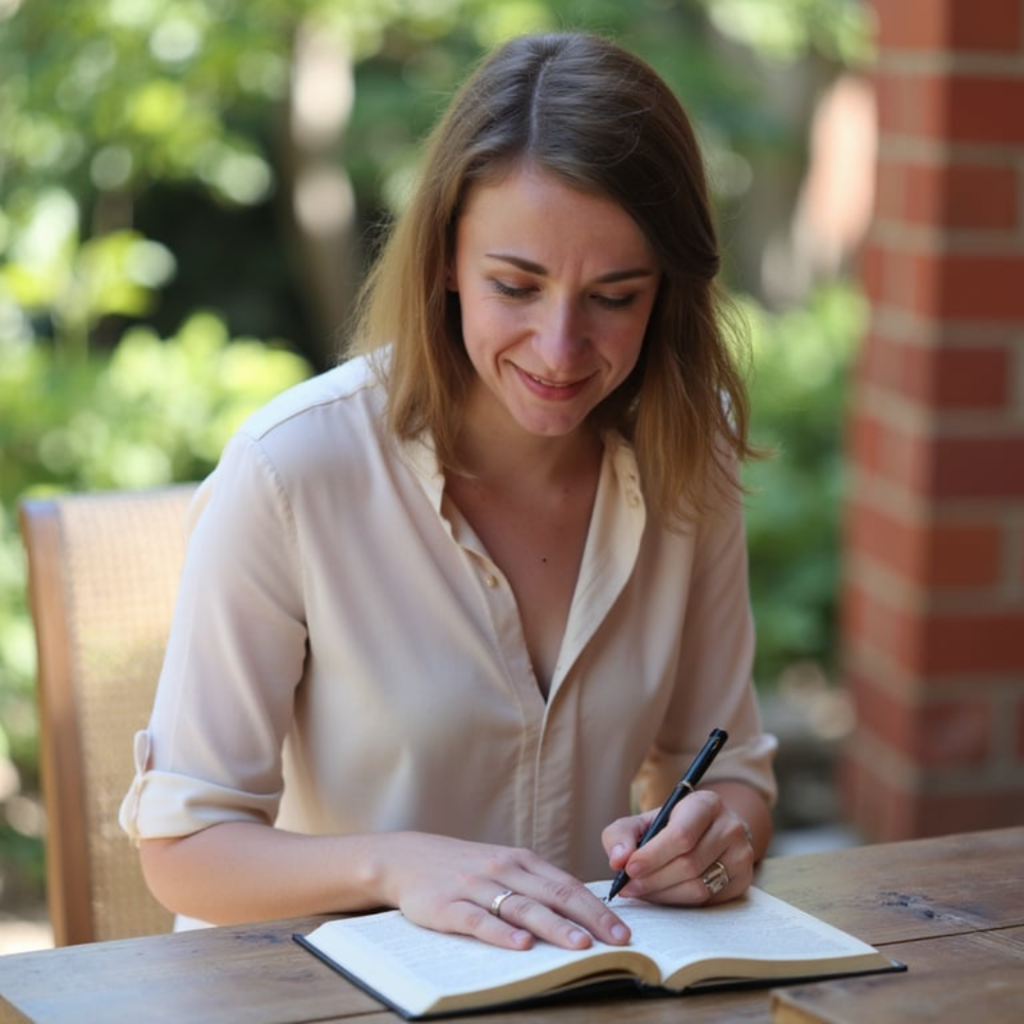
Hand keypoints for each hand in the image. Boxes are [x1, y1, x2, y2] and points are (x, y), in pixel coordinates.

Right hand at [378, 833, 632, 951]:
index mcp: (520, 860)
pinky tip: (520, 944)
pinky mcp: (447, 906)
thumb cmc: (462, 867)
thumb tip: (580, 910)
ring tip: (579, 944)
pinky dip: (501, 932)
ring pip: (521, 907)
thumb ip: (534, 884)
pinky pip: (478, 920)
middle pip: (553, 895)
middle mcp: (502, 870)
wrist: (407, 858)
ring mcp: (475, 886)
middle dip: (589, 919)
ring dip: (553, 926)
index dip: (597, 908)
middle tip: (617, 941)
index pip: (567, 885)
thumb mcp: (501, 866)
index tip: (623, 931)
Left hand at [601, 790, 754, 905]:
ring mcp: (742, 855)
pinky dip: (680, 903)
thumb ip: (620, 835)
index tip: (629, 869)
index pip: (681, 835)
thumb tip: (618, 859)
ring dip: (664, 894)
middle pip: (689, 864)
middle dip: (653, 879)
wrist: (705, 834)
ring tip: (641, 892)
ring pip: (699, 886)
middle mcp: (730, 826)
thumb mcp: (642, 822)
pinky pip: (709, 901)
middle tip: (629, 887)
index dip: (653, 855)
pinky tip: (663, 896)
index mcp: (705, 803)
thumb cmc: (667, 827)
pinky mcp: (744, 881)